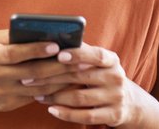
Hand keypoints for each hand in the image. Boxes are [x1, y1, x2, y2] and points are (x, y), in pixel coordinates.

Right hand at [0, 30, 77, 112]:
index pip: (15, 53)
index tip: (55, 45)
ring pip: (36, 88)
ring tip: (77, 71)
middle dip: (57, 66)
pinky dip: (50, 90)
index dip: (36, 50)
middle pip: (31, 73)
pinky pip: (32, 98)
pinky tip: (63, 83)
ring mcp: (1, 94)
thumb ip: (10, 37)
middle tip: (78, 59)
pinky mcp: (6, 105)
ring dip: (59, 80)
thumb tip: (38, 31)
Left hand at [25, 43, 148, 126]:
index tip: (58, 55)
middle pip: (80, 76)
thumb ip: (79, 52)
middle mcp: (115, 77)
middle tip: (29, 77)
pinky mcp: (113, 115)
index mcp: (111, 60)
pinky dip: (66, 114)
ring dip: (55, 97)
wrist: (129, 102)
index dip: (78, 55)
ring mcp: (116, 97)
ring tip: (37, 94)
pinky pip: (86, 116)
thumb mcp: (97, 62)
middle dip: (51, 77)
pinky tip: (51, 109)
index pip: (95, 55)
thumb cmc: (101, 75)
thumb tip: (50, 40)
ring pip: (79, 98)